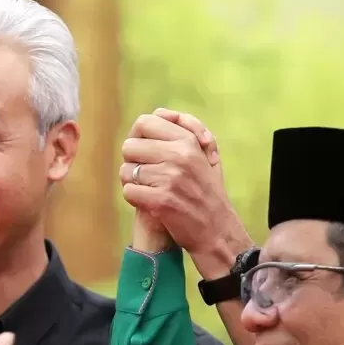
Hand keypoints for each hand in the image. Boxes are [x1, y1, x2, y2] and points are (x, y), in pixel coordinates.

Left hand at [120, 109, 250, 265]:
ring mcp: (169, 179)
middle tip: (146, 173)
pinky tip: (147, 201)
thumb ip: (189, 130)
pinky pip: (128, 191)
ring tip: (148, 188)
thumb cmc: (209, 192)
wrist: (217, 230)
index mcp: (188, 142)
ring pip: (126, 170)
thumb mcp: (208, 154)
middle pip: (130, 146)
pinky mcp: (160, 201)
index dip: (139, 136)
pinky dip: (134, 198)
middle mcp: (179, 156)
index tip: (145, 150)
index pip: (145, 122)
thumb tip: (163, 114)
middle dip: (133, 160)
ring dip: (133, 181)